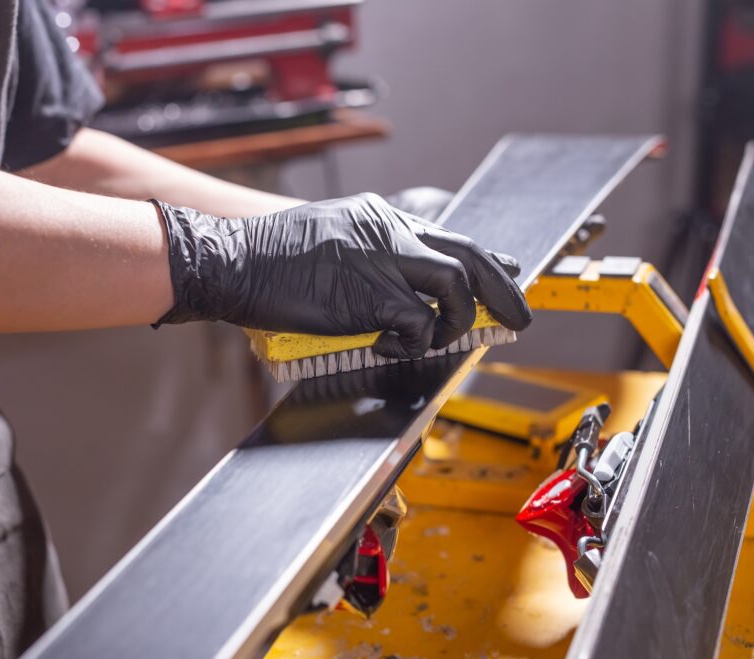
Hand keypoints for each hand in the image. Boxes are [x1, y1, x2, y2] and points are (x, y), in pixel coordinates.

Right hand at [153, 193, 530, 359]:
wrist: (231, 262)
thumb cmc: (270, 262)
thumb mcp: (330, 243)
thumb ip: (371, 258)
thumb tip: (402, 294)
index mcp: (378, 217)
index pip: (447, 235)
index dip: (485, 259)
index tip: (506, 272)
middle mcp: (387, 229)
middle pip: (468, 253)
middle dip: (503, 288)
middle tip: (521, 317)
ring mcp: (382, 257)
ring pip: (456, 283)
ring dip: (457, 319)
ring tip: (439, 338)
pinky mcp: (371, 291)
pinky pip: (419, 322)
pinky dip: (412, 342)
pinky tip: (387, 347)